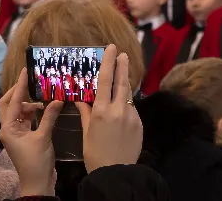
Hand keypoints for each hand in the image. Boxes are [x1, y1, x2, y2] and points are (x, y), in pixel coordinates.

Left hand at [0, 68, 62, 196]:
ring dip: (30, 105)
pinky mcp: (25, 136)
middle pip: (9, 105)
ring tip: (44, 102)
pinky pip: (26, 119)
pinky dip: (34, 113)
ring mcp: (16, 133)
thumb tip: (58, 99)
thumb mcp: (43, 137)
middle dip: (19, 93)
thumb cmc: (37, 160)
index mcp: (8, 128)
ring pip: (19, 112)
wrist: (38, 182)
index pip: (13, 102)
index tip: (25, 71)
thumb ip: (49, 116)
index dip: (19, 86)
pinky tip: (44, 110)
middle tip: (31, 83)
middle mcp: (9, 128)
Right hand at [76, 44, 142, 173]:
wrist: (116, 172)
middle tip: (123, 54)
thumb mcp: (87, 132)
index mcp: (102, 110)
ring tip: (122, 75)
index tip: (112, 49)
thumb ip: (86, 112)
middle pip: (122, 82)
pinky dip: (126, 103)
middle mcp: (118, 109)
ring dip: (125, 83)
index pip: (105, 80)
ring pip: (128, 94)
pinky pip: (132, 108)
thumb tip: (81, 98)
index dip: (109, 62)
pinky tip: (122, 106)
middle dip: (122, 66)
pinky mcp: (140, 123)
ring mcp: (131, 116)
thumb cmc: (95, 153)